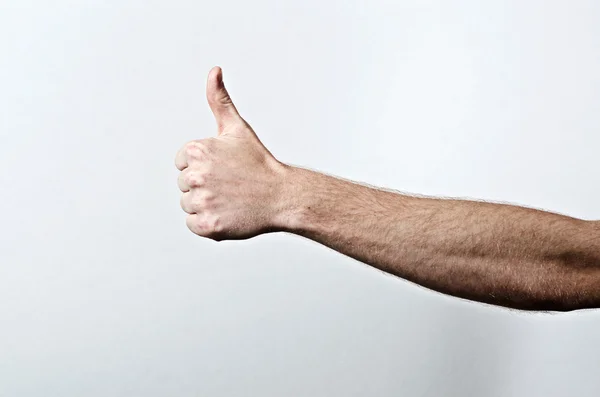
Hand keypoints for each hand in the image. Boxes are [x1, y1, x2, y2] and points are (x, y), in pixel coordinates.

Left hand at [175, 66, 287, 240]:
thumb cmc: (259, 163)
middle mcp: (196, 176)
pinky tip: (228, 213)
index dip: (204, 166)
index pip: (182, 163)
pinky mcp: (207, 225)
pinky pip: (194, 225)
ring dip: (206, 205)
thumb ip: (219, 100)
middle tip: (230, 185)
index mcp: (197, 151)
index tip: (224, 168)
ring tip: (230, 199)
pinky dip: (208, 223)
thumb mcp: (237, 128)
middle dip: (204, 186)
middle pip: (184, 185)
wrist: (282, 196)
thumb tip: (214, 71)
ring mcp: (202, 202)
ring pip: (188, 205)